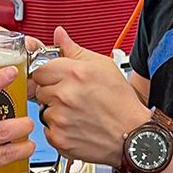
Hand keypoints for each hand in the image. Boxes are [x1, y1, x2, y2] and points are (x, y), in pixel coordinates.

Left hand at [32, 26, 148, 166]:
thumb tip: (59, 35)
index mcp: (74, 73)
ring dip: (56, 111)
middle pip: (40, 90)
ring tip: (78, 113)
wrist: (132, 136)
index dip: (50, 74)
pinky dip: (59, 129)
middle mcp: (65, 95)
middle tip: (73, 97)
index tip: (59, 80)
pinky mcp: (58, 137)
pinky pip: (48, 129)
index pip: (41, 69)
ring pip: (44, 110)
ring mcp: (60, 117)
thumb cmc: (121, 103)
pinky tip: (77, 126)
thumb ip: (75, 50)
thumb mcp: (103, 66)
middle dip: (53, 92)